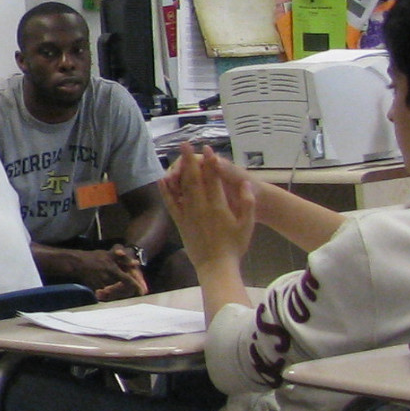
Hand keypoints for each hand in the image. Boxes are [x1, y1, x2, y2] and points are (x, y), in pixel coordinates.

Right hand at [48, 244, 147, 300]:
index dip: (135, 286)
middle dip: (127, 289)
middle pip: (121, 287)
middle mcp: (108, 278)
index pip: (127, 280)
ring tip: (119, 287)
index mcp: (112, 269)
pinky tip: (107, 287)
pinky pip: (105, 291)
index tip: (142, 292)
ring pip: (114, 290)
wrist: (77, 263)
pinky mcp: (96, 288)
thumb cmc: (94, 257)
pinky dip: (108, 291)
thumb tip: (136, 263)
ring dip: (117, 290)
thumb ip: (123, 259)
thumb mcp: (108, 254)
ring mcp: (101, 284)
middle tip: (132, 290)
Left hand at [163, 144, 256, 267]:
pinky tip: (162, 179)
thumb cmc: (234, 246)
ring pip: (181, 188)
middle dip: (189, 160)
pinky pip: (171, 204)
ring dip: (178, 170)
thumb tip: (245, 184)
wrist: (216, 266)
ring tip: (175, 156)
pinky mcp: (180, 222)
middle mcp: (201, 207)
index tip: (208, 149)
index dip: (210, 163)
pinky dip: (166, 191)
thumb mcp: (247, 225)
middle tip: (186, 144)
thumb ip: (247, 204)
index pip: (214, 179)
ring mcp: (189, 214)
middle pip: (194, 179)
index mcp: (219, 206)